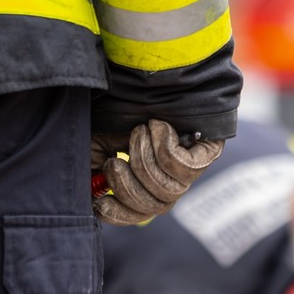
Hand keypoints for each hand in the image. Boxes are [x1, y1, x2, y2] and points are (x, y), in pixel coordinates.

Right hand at [90, 119, 223, 225]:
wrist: (149, 78)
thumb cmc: (121, 111)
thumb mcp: (96, 143)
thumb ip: (88, 170)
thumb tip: (86, 198)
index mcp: (144, 183)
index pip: (136, 215)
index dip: (119, 214)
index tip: (101, 203)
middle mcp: (169, 182)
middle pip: (152, 208)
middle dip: (126, 185)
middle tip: (115, 160)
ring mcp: (189, 171)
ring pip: (167, 189)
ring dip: (143, 158)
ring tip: (139, 132)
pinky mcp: (207, 155)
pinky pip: (183, 168)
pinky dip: (164, 146)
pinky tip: (159, 127)